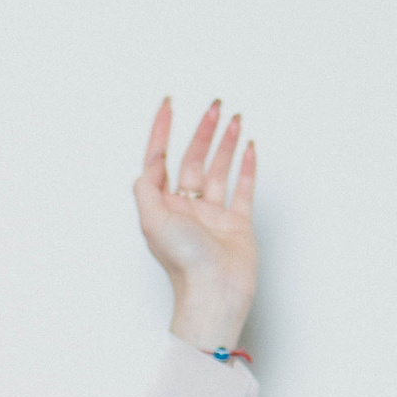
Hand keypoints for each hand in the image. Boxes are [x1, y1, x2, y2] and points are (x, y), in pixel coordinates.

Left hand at [133, 97, 257, 352]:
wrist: (215, 292)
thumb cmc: (183, 262)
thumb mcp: (153, 219)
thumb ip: (147, 186)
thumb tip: (153, 159)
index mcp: (163, 207)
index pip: (160, 160)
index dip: (162, 131)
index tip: (168, 104)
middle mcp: (186, 209)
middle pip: (192, 160)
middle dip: (202, 131)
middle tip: (215, 104)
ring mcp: (213, 216)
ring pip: (218, 170)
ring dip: (225, 143)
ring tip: (234, 118)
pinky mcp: (237, 224)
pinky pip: (242, 189)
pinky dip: (246, 168)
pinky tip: (249, 148)